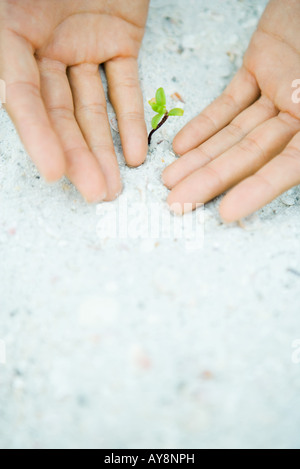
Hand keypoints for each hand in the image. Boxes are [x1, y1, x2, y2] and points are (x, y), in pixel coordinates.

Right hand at [0, 0, 148, 201]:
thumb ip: (7, 38)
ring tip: (115, 186)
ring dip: (104, 148)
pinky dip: (130, 119)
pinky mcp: (118, 40)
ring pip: (91, 108)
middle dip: (78, 155)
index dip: (36, 135)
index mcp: (8, 31)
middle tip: (94, 193)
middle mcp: (41, 44)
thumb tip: (8, 88)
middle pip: (59, 112)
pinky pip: (124, 86)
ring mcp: (80, 45)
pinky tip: (135, 153)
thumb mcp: (14, 1)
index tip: (55, 172)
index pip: (21, 94)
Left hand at [163, 0, 299, 221]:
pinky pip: (229, 102)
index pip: (286, 168)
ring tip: (169, 181)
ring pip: (233, 133)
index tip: (225, 213)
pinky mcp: (258, 71)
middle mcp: (298, 118)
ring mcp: (277, 95)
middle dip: (211, 180)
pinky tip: (180, 146)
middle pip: (248, 156)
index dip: (256, 190)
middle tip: (178, 204)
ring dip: (200, 157)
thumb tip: (297, 125)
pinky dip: (205, 123)